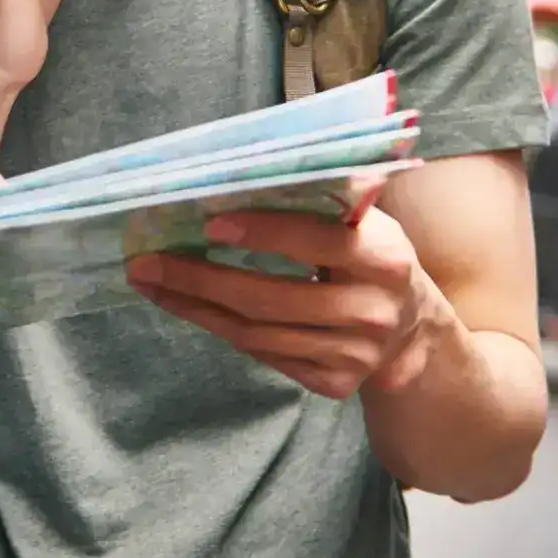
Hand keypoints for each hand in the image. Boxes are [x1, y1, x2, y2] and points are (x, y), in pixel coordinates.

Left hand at [125, 202, 449, 400]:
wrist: (411, 329)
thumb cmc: (368, 255)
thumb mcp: (364, 222)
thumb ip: (323, 200)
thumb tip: (247, 173)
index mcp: (384, 259)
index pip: (317, 242)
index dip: (264, 232)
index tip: (210, 223)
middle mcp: (373, 312)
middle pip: (271, 297)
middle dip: (200, 278)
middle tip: (146, 262)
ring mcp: (354, 355)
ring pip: (258, 333)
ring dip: (196, 307)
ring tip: (153, 284)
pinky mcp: (336, 384)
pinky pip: (264, 356)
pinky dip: (221, 329)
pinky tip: (189, 307)